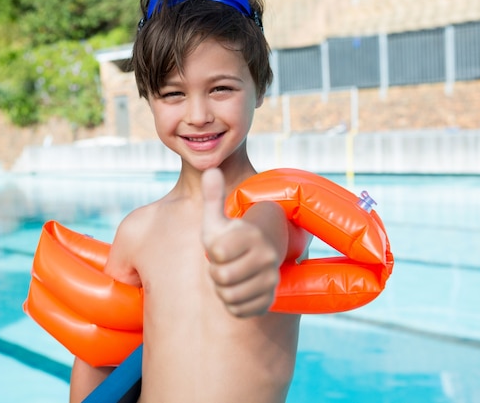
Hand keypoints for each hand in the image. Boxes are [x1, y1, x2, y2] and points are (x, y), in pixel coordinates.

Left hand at [201, 168, 280, 317]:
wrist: (259, 254)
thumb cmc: (231, 236)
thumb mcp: (217, 219)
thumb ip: (212, 197)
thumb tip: (210, 170)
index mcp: (251, 235)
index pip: (216, 253)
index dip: (212, 252)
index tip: (221, 247)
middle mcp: (266, 257)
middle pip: (221, 277)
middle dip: (215, 272)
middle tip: (224, 264)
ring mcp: (269, 280)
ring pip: (229, 296)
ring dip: (222, 289)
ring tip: (230, 276)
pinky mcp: (268, 300)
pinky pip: (239, 310)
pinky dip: (232, 304)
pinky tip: (237, 290)